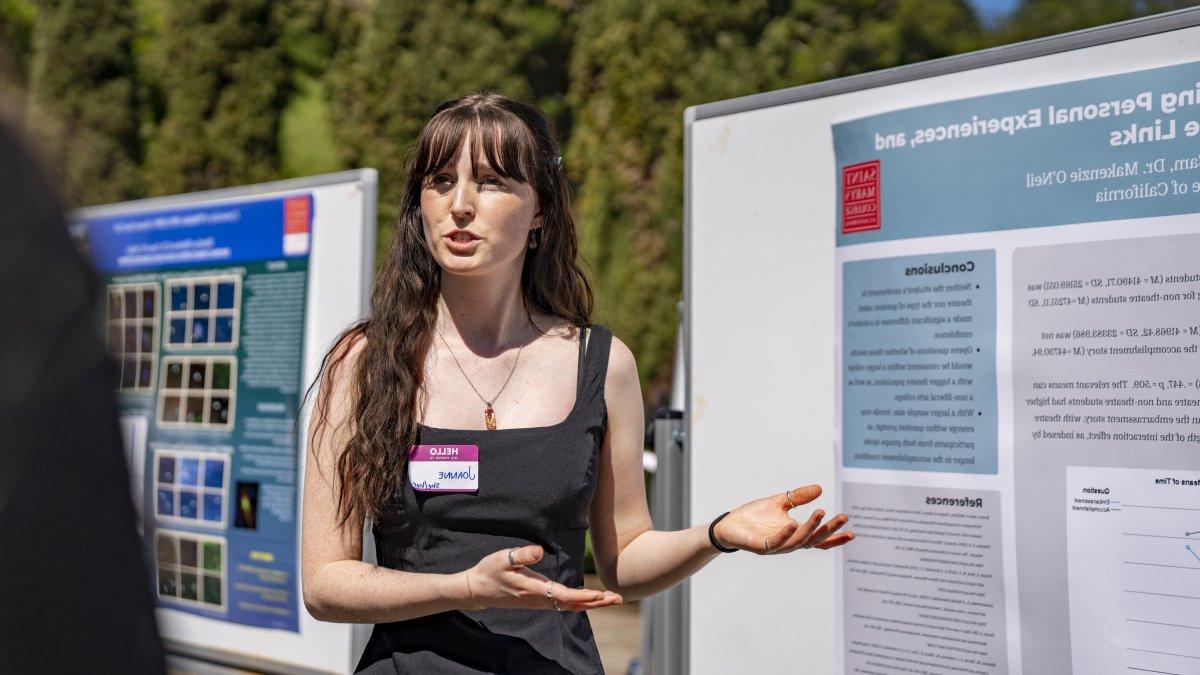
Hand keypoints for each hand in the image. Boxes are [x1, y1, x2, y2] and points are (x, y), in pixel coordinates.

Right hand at [462, 545, 622, 611]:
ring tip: (610, 599)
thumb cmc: (490, 571)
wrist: (478, 590)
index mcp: (533, 589)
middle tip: (618, 598)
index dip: (583, 596)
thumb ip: (522, 555)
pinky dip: (580, 603)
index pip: (564, 596)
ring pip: (570, 606)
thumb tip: (540, 552)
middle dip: (596, 602)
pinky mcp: (538, 601)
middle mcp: (540, 600)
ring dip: (591, 603)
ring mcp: (539, 602)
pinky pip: (564, 605)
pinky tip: (590, 600)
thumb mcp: (503, 558)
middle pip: (573, 605)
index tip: (600, 595)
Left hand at [713, 484, 853, 554]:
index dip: (834, 537)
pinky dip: (785, 535)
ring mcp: (775, 547)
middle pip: (813, 540)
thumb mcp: (779, 502)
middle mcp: (788, 543)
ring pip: (798, 541)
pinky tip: (792, 525)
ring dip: (810, 529)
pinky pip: (775, 543)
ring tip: (820, 514)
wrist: (729, 524)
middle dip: (828, 530)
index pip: (819, 539)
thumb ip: (798, 497)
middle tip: (841, 518)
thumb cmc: (754, 516)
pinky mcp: (761, 547)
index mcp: (795, 534)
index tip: (851, 532)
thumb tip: (820, 488)